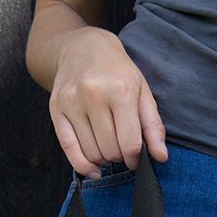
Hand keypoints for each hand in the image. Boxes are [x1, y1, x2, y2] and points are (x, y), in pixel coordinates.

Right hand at [49, 25, 167, 176]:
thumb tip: (160, 156)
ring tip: (107, 145)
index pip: (130, 144)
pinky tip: (93, 170)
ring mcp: (72, 101)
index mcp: (121, 90)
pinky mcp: (55, 107)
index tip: (136, 158)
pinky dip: (83, 165)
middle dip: (120, 157)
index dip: (136, 159)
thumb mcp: (142, 92)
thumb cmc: (117, 72)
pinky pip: (68, 148)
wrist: (83, 47)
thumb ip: (153, 126)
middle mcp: (94, 94)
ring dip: (103, 159)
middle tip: (121, 147)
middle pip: (111, 151)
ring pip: (92, 153)